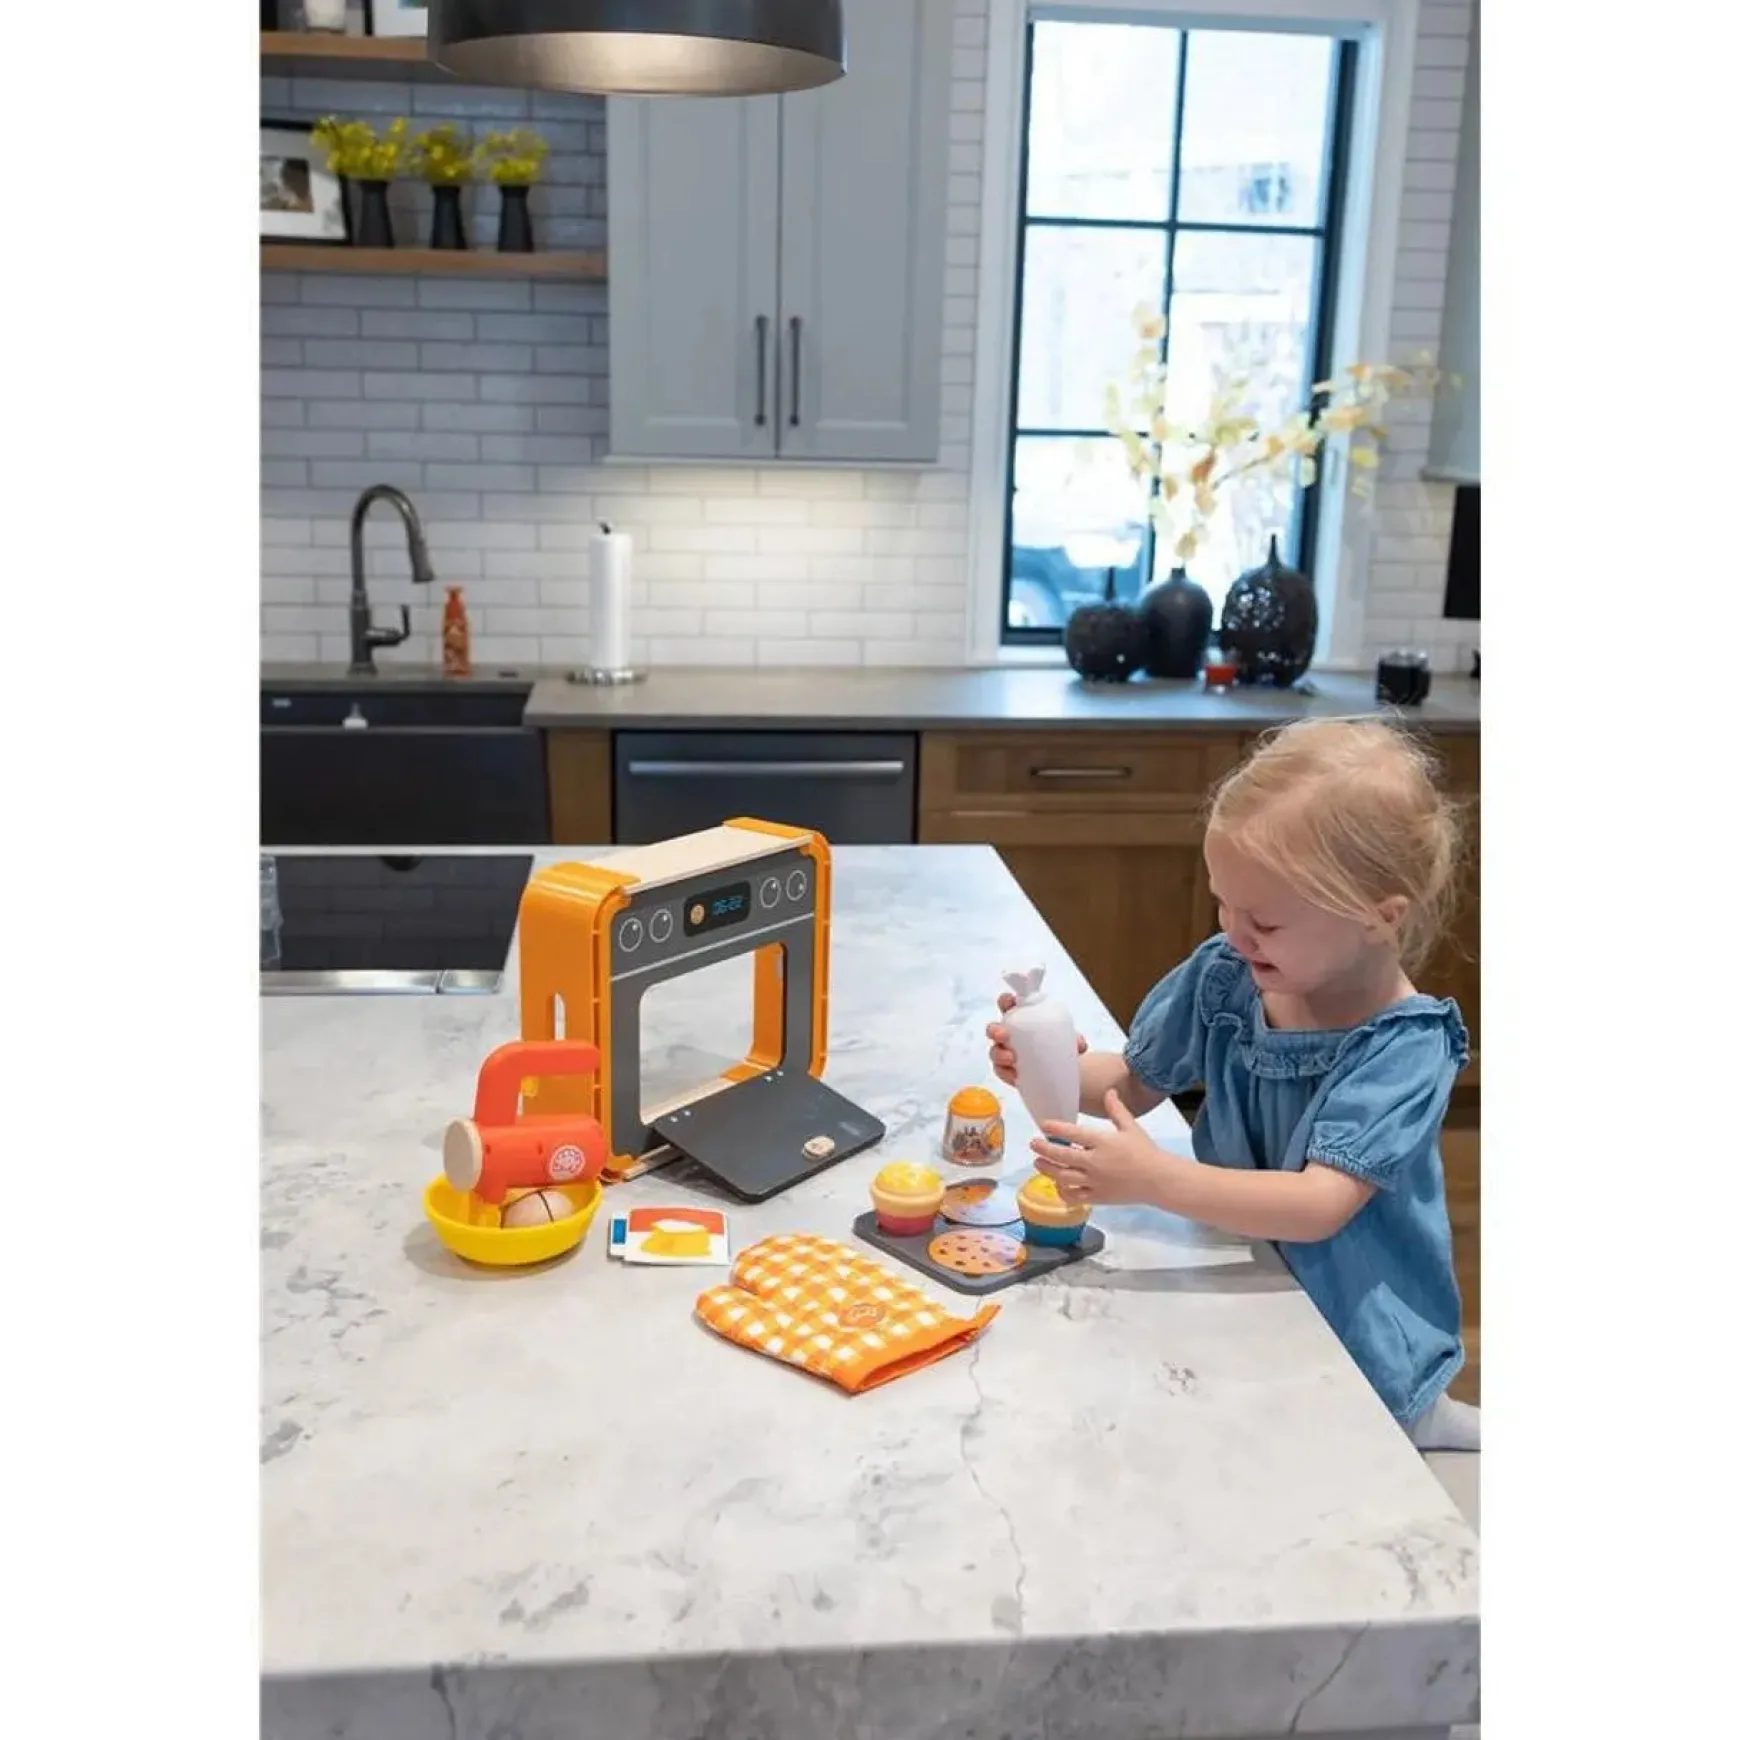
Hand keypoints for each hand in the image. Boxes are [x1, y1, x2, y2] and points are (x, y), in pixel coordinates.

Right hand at [986, 991, 1087, 1087]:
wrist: (1060, 1072)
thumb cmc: (1057, 1046)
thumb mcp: (1068, 1040)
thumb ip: (1075, 1040)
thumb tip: (1080, 1044)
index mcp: (1021, 1019)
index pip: (1008, 1005)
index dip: (1005, 1000)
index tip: (1010, 1001)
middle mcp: (1008, 1034)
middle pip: (993, 1028)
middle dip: (995, 1029)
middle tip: (1004, 1034)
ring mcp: (1005, 1053)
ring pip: (994, 1051)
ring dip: (999, 1053)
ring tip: (1011, 1058)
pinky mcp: (1006, 1071)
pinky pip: (1000, 1071)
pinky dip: (1006, 1073)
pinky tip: (1015, 1075)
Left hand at [1030, 1089, 1170, 1206]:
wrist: (1160, 1180)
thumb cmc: (1145, 1151)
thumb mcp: (1131, 1127)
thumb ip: (1116, 1109)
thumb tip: (1109, 1091)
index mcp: (1103, 1142)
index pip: (1073, 1133)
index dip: (1056, 1128)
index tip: (1044, 1124)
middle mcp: (1096, 1162)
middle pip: (1062, 1155)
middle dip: (1044, 1149)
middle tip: (1033, 1143)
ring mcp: (1095, 1181)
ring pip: (1063, 1177)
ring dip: (1047, 1169)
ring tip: (1038, 1162)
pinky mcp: (1098, 1197)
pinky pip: (1074, 1196)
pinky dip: (1062, 1191)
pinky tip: (1058, 1184)